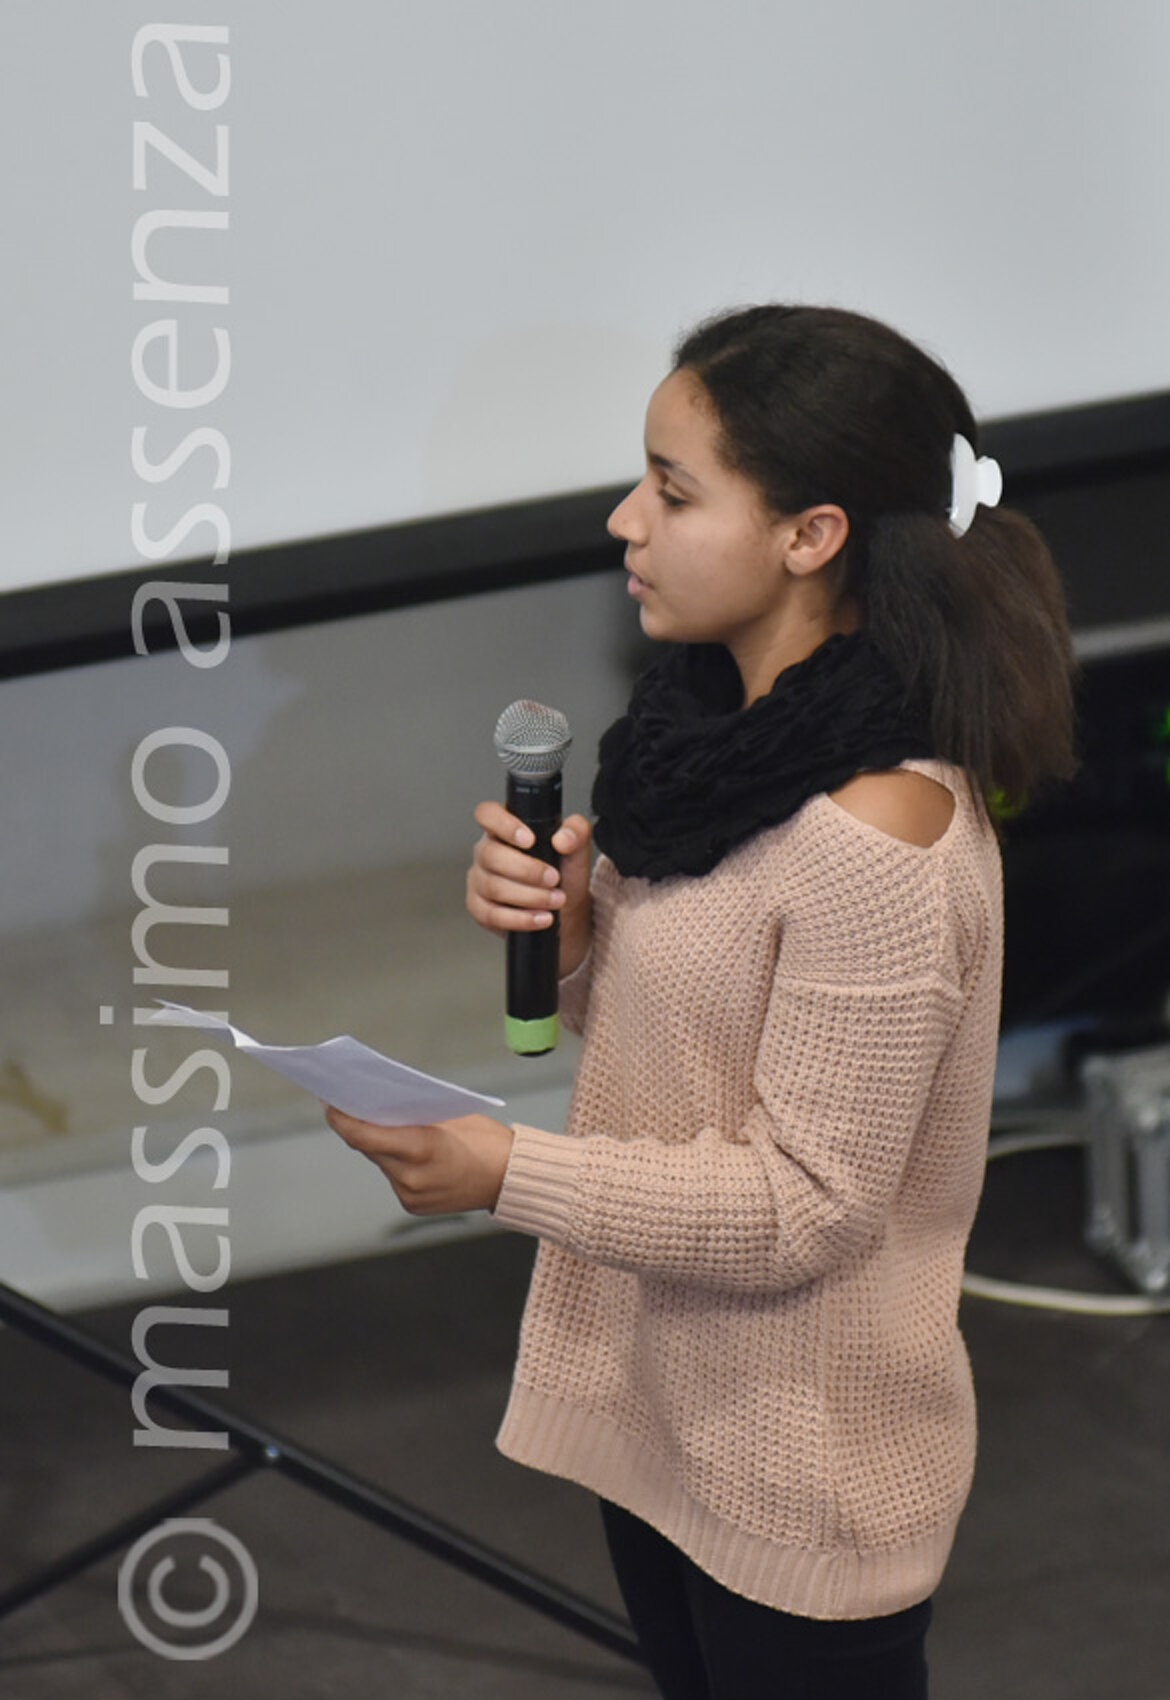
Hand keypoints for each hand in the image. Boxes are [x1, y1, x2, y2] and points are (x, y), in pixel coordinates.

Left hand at [323, 1106, 514, 1214]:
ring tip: (377, 1122)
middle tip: (347, 1104)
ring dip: (377, 1144)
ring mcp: (411, 1195)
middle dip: (358, 1126)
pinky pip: (393, 1177)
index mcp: (420, 1148)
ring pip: (380, 1162)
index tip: (328, 1103)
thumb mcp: (449, 1116)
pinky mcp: (413, 1205)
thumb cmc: (486, 1139)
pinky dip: (395, 1161)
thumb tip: (377, 1105)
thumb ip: (411, 1114)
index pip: (362, 1135)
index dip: (340, 1118)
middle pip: (368, 1147)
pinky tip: (403, 1149)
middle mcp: (410, 1177)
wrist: (512, 1179)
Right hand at [466, 802, 592, 976]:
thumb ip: (577, 832)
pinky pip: (492, 915)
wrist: (563, 909)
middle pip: (491, 855)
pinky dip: (520, 919)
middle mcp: (487, 852)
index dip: (503, 824)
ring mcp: (479, 880)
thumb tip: (563, 838)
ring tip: (555, 900)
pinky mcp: (479, 908)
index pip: (487, 814)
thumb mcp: (577, 849)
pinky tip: (541, 918)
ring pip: (493, 887)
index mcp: (504, 830)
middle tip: (554, 878)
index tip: (529, 840)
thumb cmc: (562, 874)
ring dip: (529, 896)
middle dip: (527, 870)